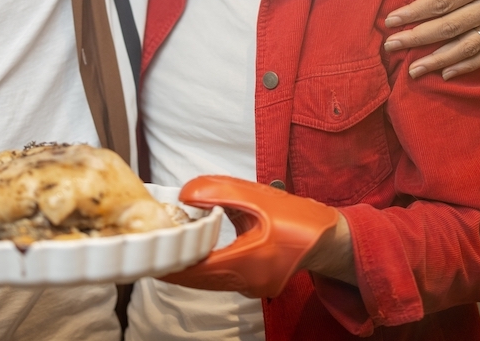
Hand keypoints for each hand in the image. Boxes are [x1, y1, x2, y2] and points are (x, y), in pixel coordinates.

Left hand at [159, 176, 340, 298]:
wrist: (331, 239)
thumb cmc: (301, 221)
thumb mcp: (260, 198)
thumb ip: (221, 192)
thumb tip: (187, 193)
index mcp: (247, 264)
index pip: (195, 270)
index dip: (169, 262)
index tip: (149, 253)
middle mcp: (245, 282)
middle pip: (198, 278)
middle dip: (175, 261)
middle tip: (155, 242)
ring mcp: (250, 286)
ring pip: (208, 279)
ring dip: (190, 262)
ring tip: (172, 240)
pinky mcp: (254, 282)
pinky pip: (221, 276)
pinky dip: (206, 263)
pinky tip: (199, 245)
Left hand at [385, 0, 479, 79]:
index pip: (442, 2)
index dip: (414, 13)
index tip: (389, 21)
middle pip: (452, 27)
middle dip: (419, 39)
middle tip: (391, 46)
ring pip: (469, 46)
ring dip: (440, 61)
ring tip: (413, 71)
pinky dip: (467, 66)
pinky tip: (445, 74)